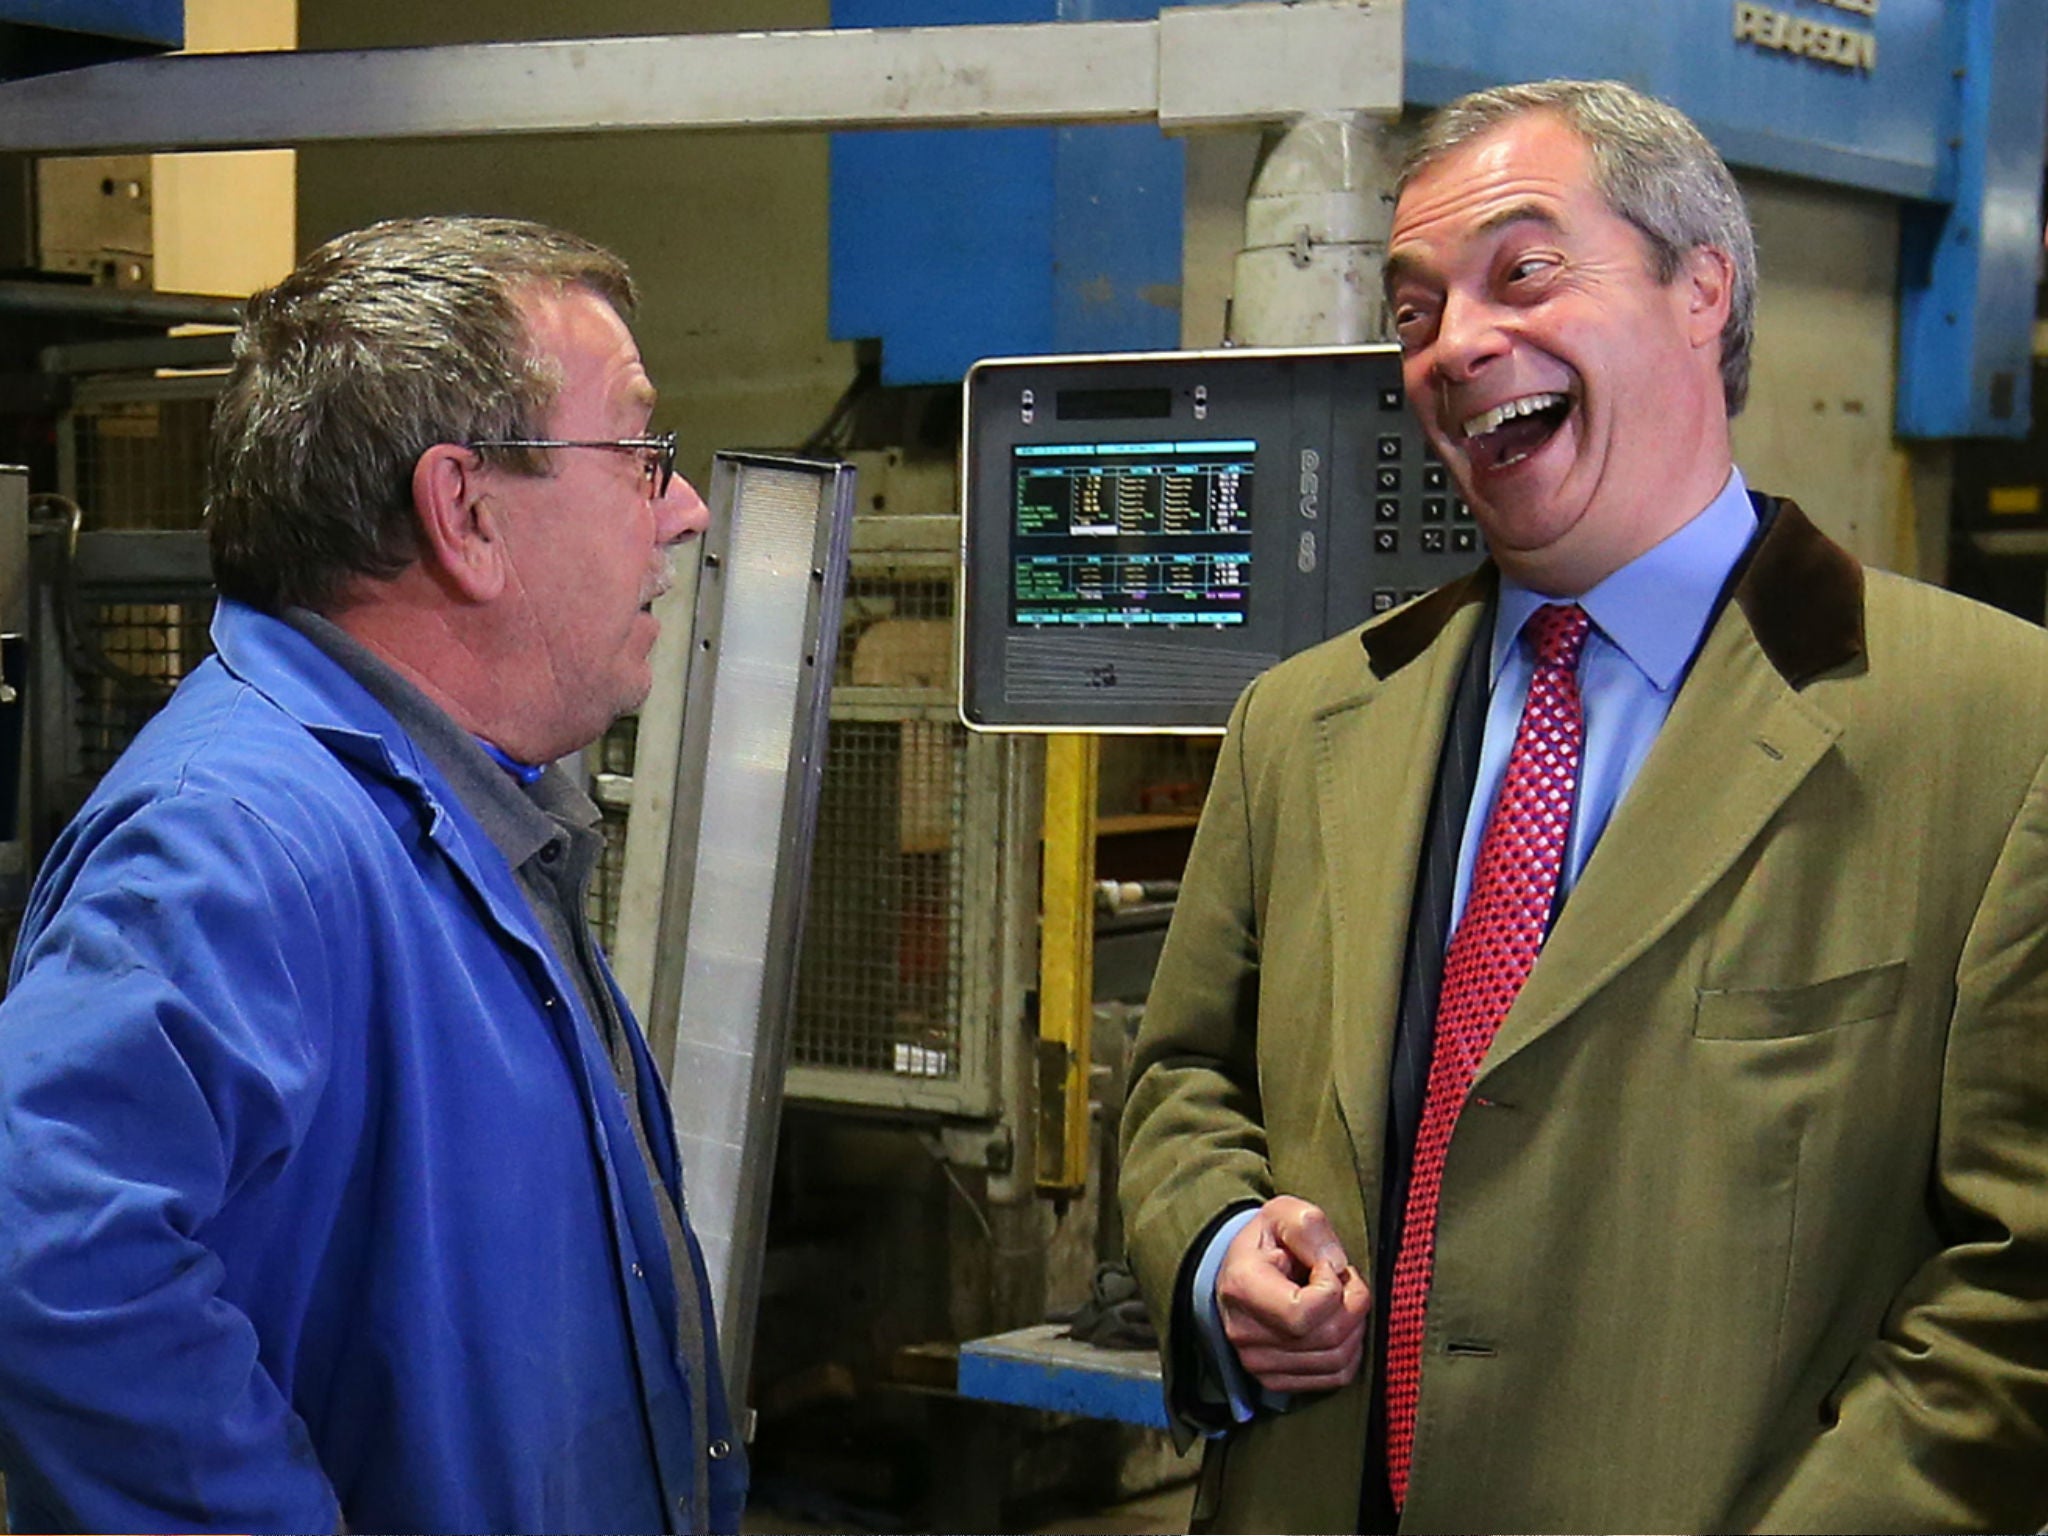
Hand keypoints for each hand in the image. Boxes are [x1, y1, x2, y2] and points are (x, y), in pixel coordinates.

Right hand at [1217, 1195, 1370, 1393]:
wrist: (1241, 1271)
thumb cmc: (1266, 1242)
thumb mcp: (1284, 1213)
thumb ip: (1310, 1227)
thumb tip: (1336, 1266)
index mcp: (1242, 1286)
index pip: (1303, 1312)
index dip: (1332, 1287)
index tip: (1326, 1266)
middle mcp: (1245, 1331)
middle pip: (1327, 1336)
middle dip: (1353, 1304)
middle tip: (1343, 1280)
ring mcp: (1257, 1361)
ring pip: (1337, 1359)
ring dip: (1354, 1327)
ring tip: (1339, 1300)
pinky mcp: (1274, 1379)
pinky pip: (1335, 1376)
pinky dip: (1349, 1351)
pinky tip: (1336, 1324)